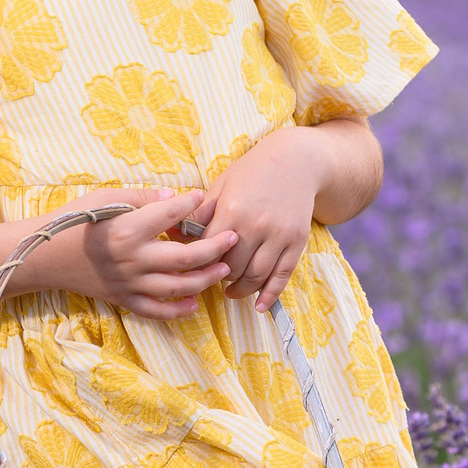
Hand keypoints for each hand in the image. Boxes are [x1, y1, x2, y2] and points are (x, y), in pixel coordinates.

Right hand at [29, 186, 238, 319]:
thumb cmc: (74, 221)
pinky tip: (195, 304)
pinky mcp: (123, 299)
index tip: (202, 196)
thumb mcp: (104, 198)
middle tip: (233, 237)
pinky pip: (156, 311)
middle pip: (186, 258)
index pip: (170, 215)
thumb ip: (141, 197)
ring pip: (178, 286)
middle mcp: (132, 259)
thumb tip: (173, 197)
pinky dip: (178, 310)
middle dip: (215, 248)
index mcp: (128, 230)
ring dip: (206, 279)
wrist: (45, 256)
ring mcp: (129, 283)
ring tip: (224, 269)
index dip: (190, 204)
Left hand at [195, 128, 329, 312]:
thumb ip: (199, 213)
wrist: (296, 160)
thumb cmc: (252, 171)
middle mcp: (256, 225)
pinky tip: (260, 306)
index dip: (198, 264)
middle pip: (231, 268)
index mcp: (232, 210)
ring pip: (256, 276)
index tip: (193, 269)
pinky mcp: (297, 241)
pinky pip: (282, 275)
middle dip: (219, 277)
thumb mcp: (221, 185)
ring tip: (231, 292)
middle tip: (211, 280)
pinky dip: (270, 294)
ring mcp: (279, 235)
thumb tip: (171, 235)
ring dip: (241, 289)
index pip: (208, 251)